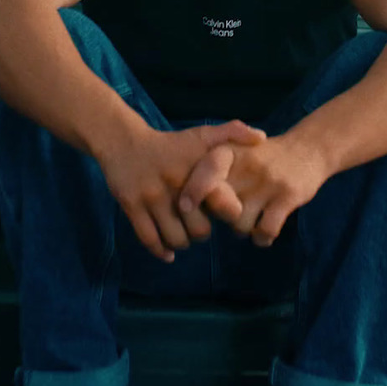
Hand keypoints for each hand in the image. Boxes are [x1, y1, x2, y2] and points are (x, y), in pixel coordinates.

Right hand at [98, 120, 265, 261]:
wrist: (124, 142)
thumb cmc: (169, 143)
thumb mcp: (201, 134)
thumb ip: (233, 132)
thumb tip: (261, 138)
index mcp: (196, 169)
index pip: (221, 204)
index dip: (226, 214)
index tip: (224, 214)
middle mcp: (175, 183)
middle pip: (199, 230)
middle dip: (202, 234)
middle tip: (199, 228)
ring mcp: (152, 196)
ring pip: (175, 238)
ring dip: (181, 243)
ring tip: (183, 238)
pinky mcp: (131, 206)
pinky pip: (148, 238)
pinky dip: (160, 251)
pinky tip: (168, 253)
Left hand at [179, 134, 330, 246]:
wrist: (308, 149)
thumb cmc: (263, 156)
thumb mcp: (234, 150)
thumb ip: (210, 172)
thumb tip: (186, 203)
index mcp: (229, 152)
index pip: (205, 172)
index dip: (192, 192)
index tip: (185, 207)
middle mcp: (247, 165)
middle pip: (220, 206)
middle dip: (221, 216)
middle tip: (232, 211)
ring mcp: (268, 182)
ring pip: (240, 224)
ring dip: (244, 229)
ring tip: (252, 218)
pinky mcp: (288, 197)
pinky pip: (265, 230)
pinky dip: (262, 238)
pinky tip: (264, 233)